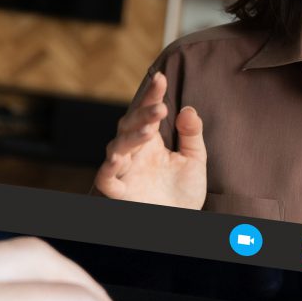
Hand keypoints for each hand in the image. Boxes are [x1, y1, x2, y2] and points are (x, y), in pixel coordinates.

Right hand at [93, 72, 206, 209]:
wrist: (180, 222)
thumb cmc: (183, 192)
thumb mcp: (195, 160)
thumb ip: (192, 135)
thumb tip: (188, 109)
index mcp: (151, 141)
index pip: (148, 112)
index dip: (152, 95)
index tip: (160, 78)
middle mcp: (135, 152)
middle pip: (130, 125)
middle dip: (143, 114)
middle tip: (160, 108)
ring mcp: (125, 171)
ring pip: (117, 146)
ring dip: (131, 137)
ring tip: (148, 130)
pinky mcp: (118, 191)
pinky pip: (106, 177)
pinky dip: (109, 168)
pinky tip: (119, 157)